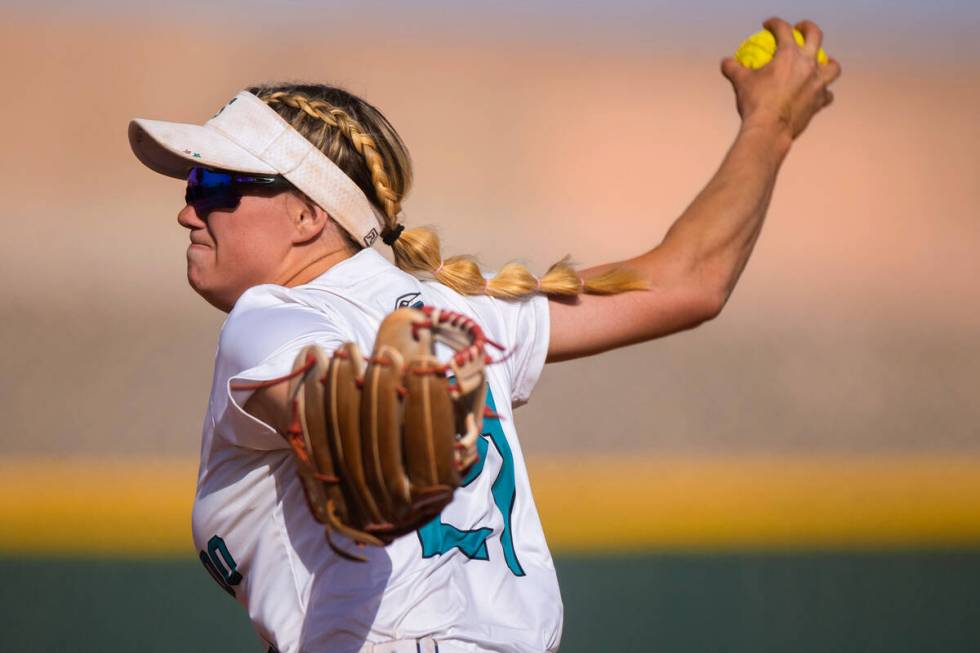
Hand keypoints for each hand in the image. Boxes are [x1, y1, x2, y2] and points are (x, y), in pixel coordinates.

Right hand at [720, 17, 841, 140]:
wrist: (769, 130)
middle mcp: (808, 64)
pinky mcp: (819, 102)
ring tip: (822, 63)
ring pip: (832, 67)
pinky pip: (827, 95)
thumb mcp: (741, 82)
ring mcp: (817, 83)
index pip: (783, 30)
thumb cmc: (755, 103)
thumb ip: (733, 68)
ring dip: (828, 63)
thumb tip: (726, 62)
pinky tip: (816, 94)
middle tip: (801, 29)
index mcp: (789, 54)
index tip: (768, 25)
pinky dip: (823, 93)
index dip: (775, 24)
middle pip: (815, 35)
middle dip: (808, 28)